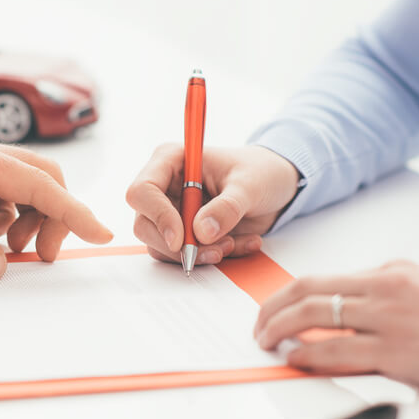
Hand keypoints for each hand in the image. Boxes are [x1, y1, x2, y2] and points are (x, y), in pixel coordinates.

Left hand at [0, 135, 112, 278]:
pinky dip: (5, 219)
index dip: (74, 211)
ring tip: (8, 250)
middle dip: (53, 218)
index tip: (100, 233)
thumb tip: (2, 265)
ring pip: (21, 189)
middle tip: (40, 258)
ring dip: (27, 220)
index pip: (39, 183)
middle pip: (40, 180)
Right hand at [125, 144, 300, 264]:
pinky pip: (184, 255)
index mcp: (171, 161)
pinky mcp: (183, 233)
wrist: (276, 185)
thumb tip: (201, 232)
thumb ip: (227, 207)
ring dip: (198, 254)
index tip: (181, 239)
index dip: (158, 217)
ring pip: (162, 245)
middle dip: (179, 245)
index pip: (143, 191)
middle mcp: (164, 187)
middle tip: (216, 250)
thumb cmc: (261, 172)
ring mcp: (171, 212)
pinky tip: (239, 244)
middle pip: (145, 224)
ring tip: (234, 244)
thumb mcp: (250, 185)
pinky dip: (211, 257)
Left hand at [254, 260, 418, 396]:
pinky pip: (336, 350)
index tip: (272, 307)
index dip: (287, 295)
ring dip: (280, 329)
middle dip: (271, 308)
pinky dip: (307, 353)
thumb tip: (349, 307)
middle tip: (257, 325)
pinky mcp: (396, 352)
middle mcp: (384, 288)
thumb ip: (386, 293)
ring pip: (314, 316)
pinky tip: (294, 358)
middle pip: (307, 290)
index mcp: (391, 272)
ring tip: (266, 341)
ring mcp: (388, 319)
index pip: (322, 279)